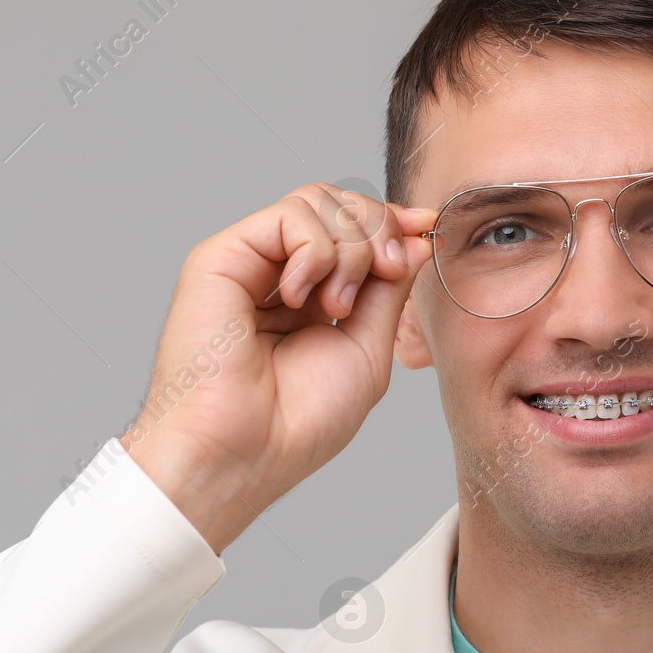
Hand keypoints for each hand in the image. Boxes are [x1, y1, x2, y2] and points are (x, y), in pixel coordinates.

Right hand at [118, 183, 436, 553]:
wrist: (247, 451)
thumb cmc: (299, 420)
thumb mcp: (368, 348)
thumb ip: (389, 289)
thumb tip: (417, 237)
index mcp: (313, 296)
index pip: (355, 230)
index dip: (395, 221)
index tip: (430, 227)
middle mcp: (279, 273)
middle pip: (341, 204)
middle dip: (380, 230)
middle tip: (388, 274)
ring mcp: (250, 262)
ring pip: (319, 201)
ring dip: (351, 248)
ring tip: (338, 306)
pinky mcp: (221, 256)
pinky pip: (290, 215)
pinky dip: (316, 251)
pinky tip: (304, 299)